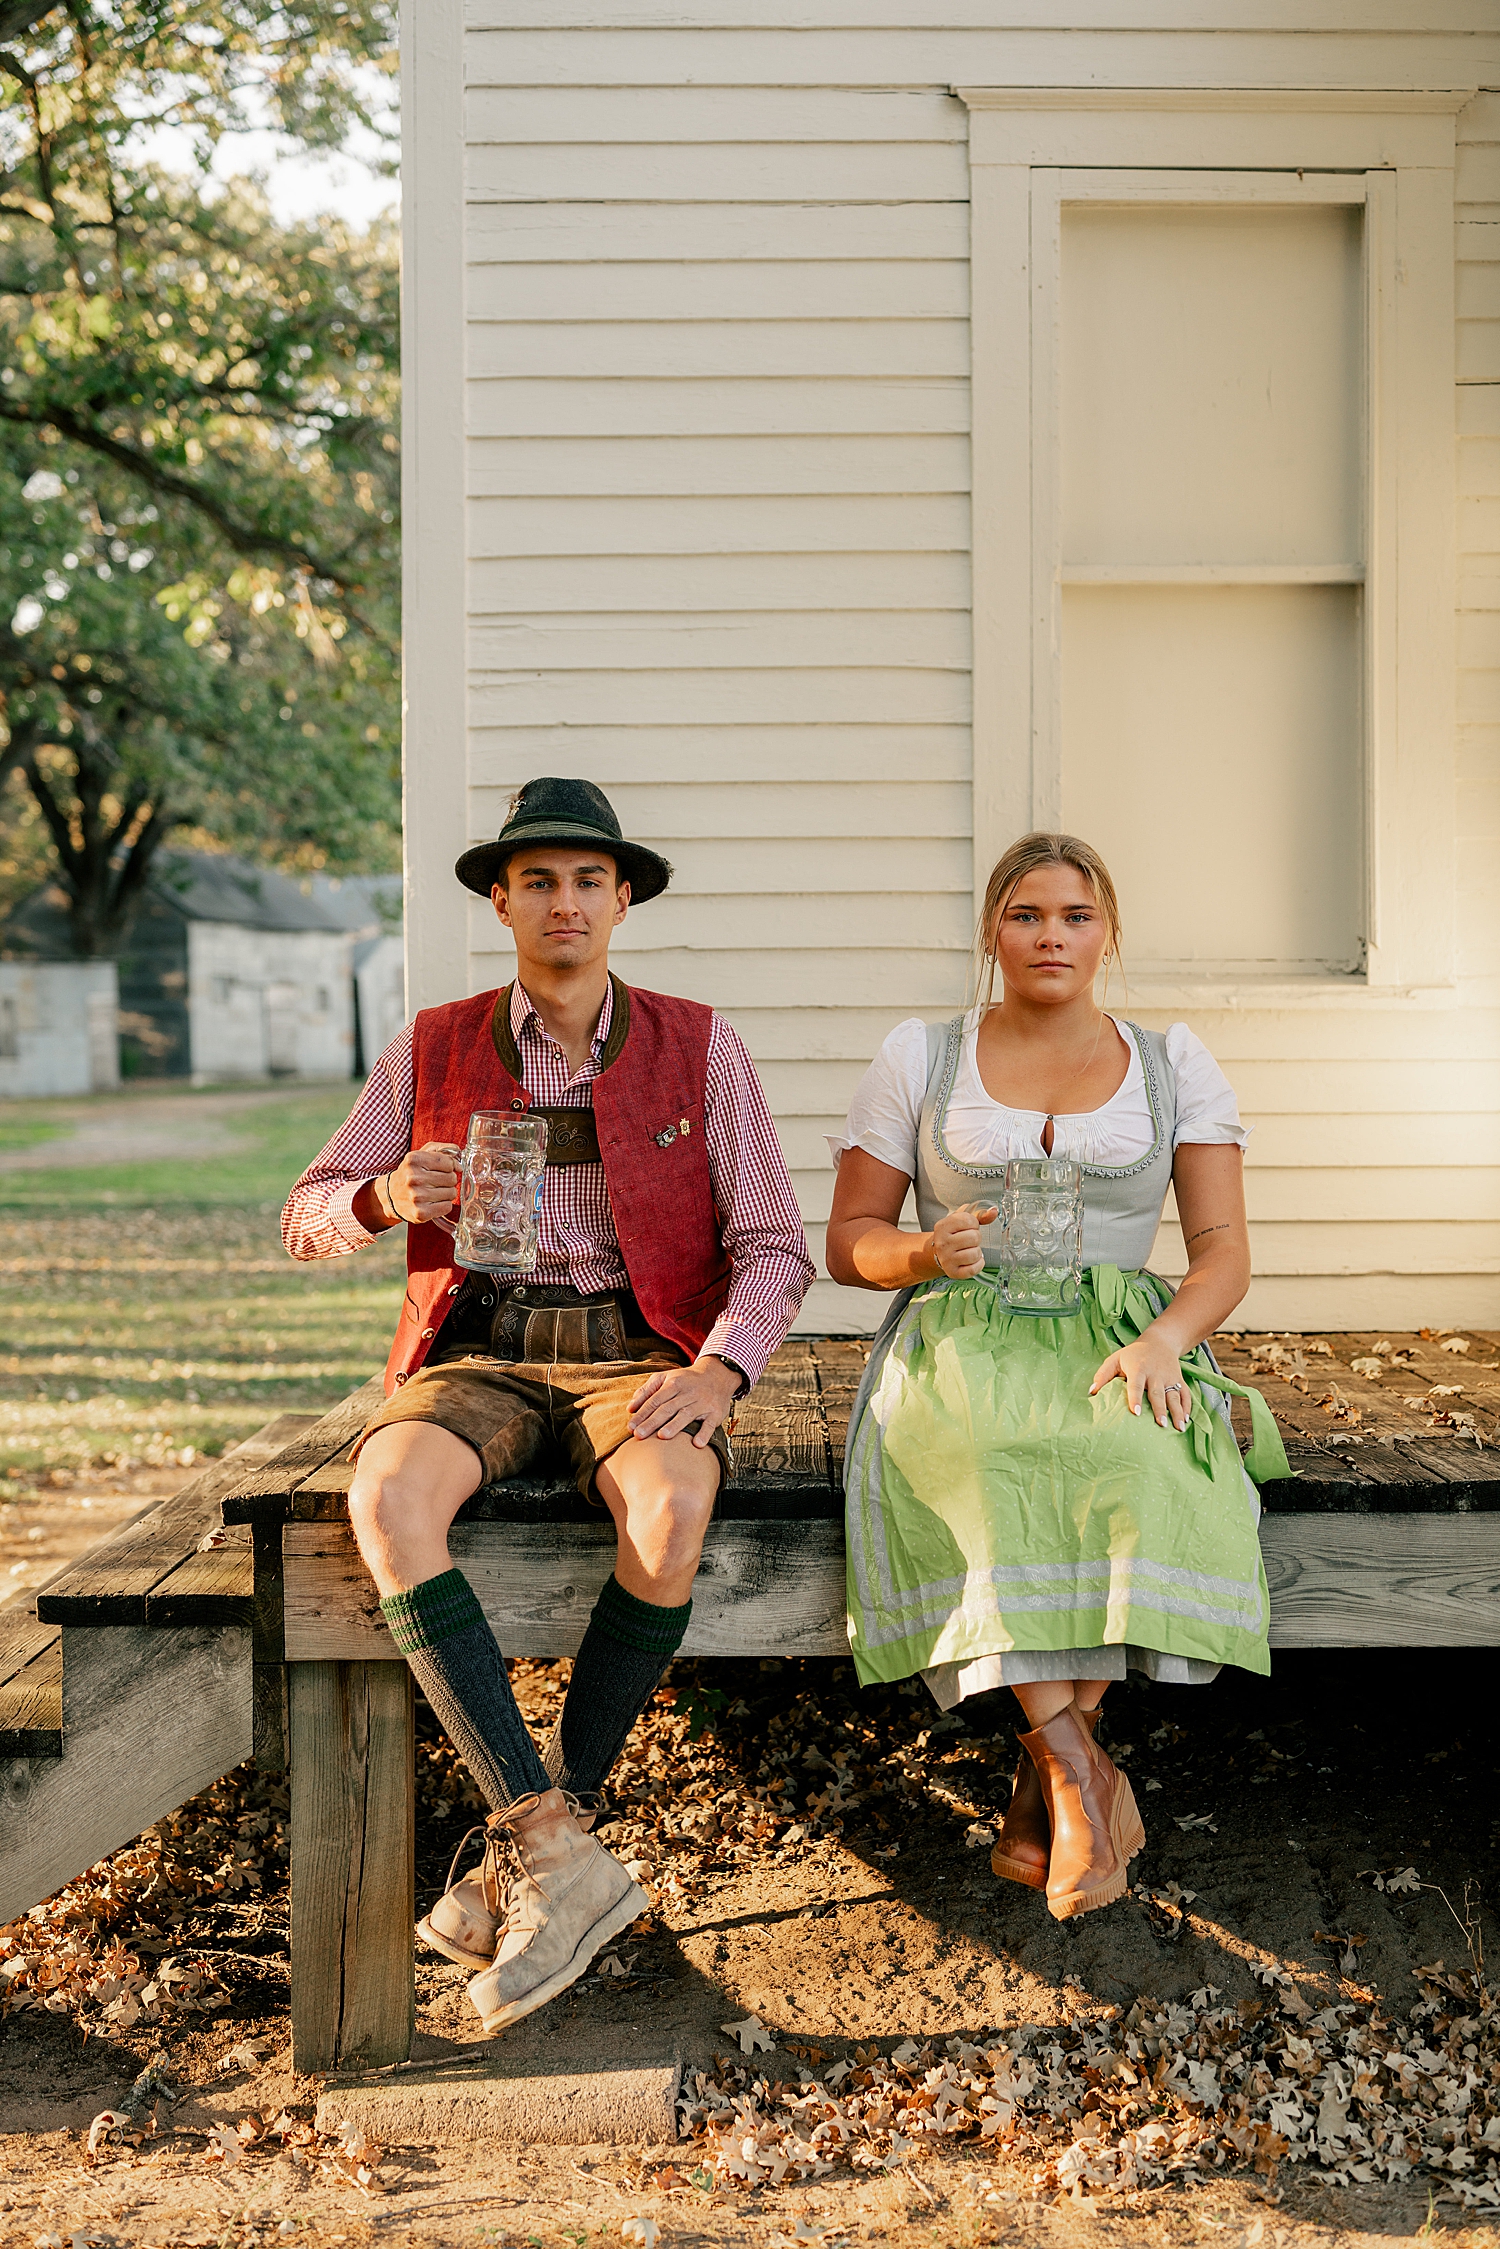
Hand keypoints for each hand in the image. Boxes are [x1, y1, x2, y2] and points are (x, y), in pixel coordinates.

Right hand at [383, 1142, 461, 1225]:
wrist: (391, 1196)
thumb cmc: (410, 1174)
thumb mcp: (421, 1154)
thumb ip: (443, 1150)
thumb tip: (460, 1165)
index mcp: (414, 1160)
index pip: (448, 1162)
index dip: (449, 1166)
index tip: (442, 1170)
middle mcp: (414, 1178)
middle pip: (451, 1178)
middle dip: (448, 1180)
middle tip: (436, 1182)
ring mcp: (417, 1196)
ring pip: (452, 1193)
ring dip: (447, 1193)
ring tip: (434, 1192)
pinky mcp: (421, 1213)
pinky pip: (447, 1206)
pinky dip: (444, 1205)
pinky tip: (433, 1202)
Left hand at [627, 1356, 741, 1446]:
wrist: (718, 1375)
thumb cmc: (686, 1380)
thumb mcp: (666, 1378)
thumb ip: (647, 1391)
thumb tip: (630, 1408)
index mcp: (674, 1383)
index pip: (655, 1400)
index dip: (642, 1413)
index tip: (631, 1427)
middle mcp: (688, 1392)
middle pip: (668, 1408)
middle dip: (652, 1422)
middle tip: (639, 1435)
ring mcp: (703, 1402)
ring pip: (687, 1414)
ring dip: (675, 1426)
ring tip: (662, 1437)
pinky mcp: (715, 1413)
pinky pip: (710, 1424)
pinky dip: (704, 1433)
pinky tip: (696, 1444)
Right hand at [929, 1201, 997, 1279]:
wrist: (939, 1252)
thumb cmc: (954, 1233)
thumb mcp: (962, 1219)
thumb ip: (980, 1214)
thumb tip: (994, 1211)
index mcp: (943, 1226)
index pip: (968, 1220)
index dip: (974, 1224)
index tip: (968, 1227)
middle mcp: (942, 1243)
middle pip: (974, 1237)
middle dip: (976, 1238)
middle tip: (969, 1241)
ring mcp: (946, 1259)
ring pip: (975, 1254)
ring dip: (977, 1252)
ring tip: (969, 1250)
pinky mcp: (952, 1272)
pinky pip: (974, 1269)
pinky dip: (978, 1264)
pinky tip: (972, 1260)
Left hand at [1089, 1336, 1191, 1431]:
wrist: (1160, 1342)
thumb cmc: (1133, 1354)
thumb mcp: (1115, 1359)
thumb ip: (1103, 1375)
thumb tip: (1092, 1392)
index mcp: (1138, 1369)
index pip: (1136, 1385)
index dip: (1135, 1398)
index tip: (1135, 1413)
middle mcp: (1155, 1374)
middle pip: (1158, 1393)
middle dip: (1160, 1409)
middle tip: (1161, 1424)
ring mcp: (1169, 1377)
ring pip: (1175, 1396)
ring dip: (1177, 1412)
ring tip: (1179, 1427)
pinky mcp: (1179, 1380)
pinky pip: (1185, 1394)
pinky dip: (1187, 1407)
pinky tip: (1186, 1420)